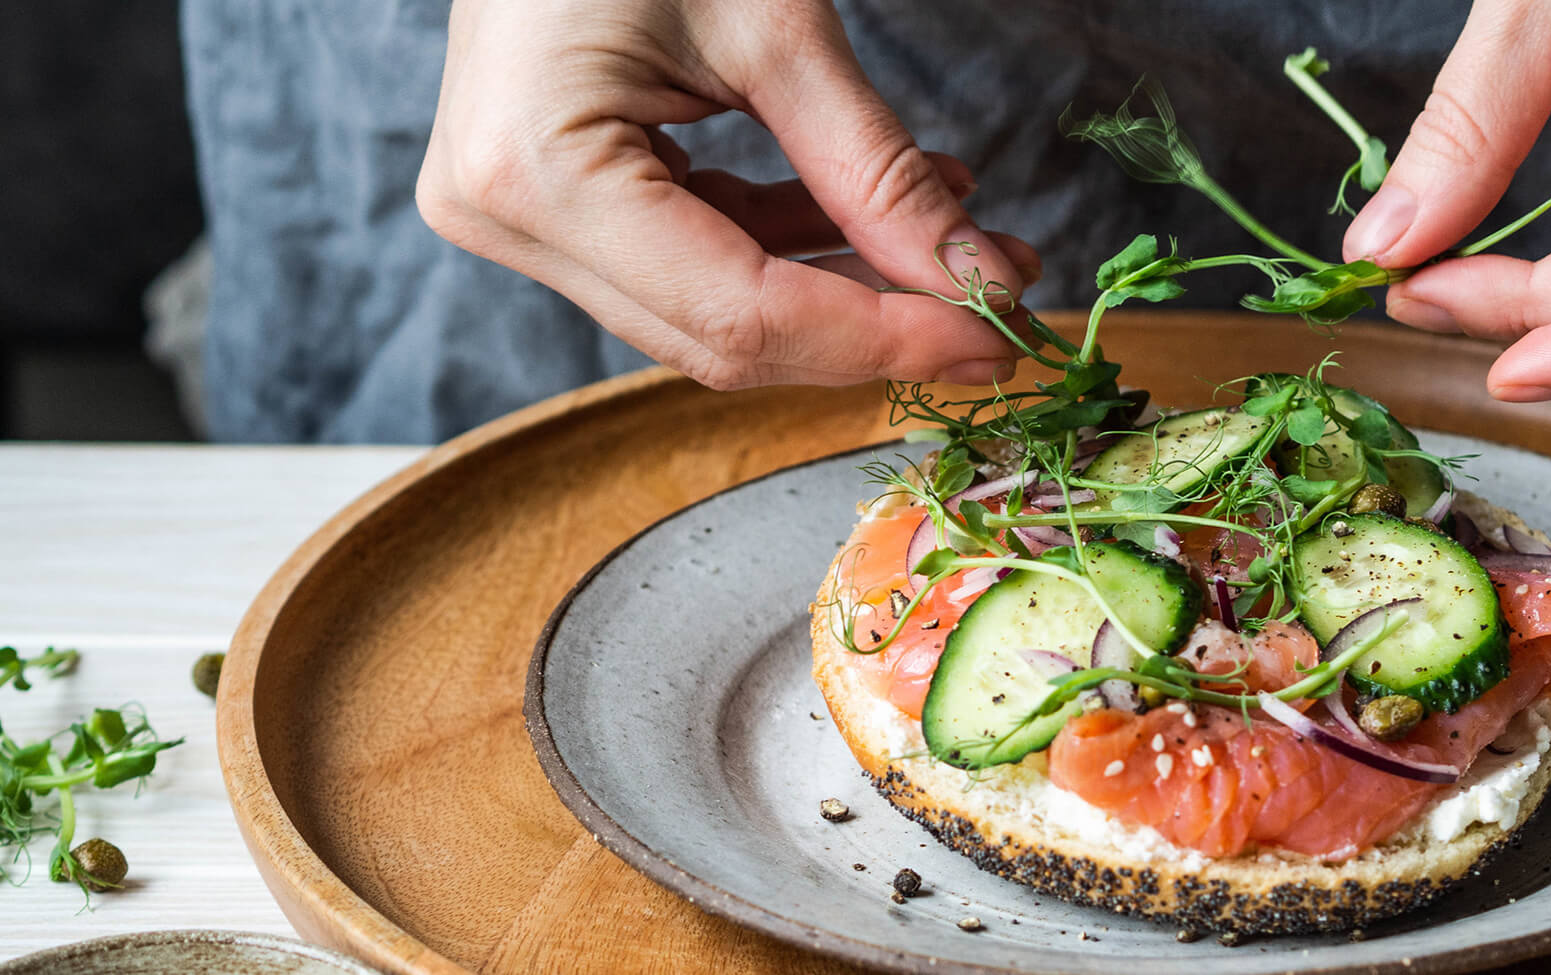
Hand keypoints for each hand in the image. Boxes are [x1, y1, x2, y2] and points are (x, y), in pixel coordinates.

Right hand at [416, 0, 1038, 389]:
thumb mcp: (775, 27)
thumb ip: (876, 170)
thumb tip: (981, 283)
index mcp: (540, 174)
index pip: (740, 315)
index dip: (879, 340)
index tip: (991, 336)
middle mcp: (509, 219)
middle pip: (724, 337)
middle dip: (874, 331)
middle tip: (995, 317)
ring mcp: (521, 217)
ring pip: (715, 316)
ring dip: (848, 295)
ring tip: (964, 256)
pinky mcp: (554, 204)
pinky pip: (693, 264)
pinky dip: (795, 251)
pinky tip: (887, 222)